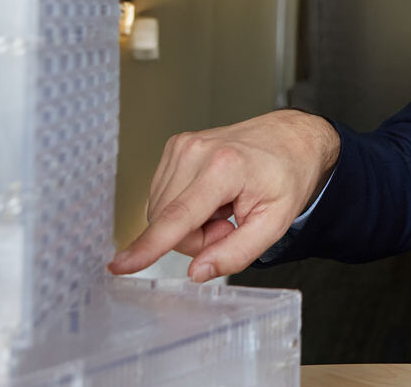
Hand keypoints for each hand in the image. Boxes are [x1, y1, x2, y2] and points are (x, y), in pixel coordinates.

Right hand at [107, 109, 338, 280]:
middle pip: (168, 223)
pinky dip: (185, 207)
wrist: (290, 139)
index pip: (178, 217)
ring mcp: (182, 146)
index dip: (148, 247)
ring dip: (190, 223)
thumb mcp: (275, 223)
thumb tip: (197, 272)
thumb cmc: (287, 175)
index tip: (120, 265)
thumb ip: (235, 253)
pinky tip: (212, 195)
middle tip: (229, 223)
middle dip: (196, 238)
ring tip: (224, 206)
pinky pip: (163, 198)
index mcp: (224, 168)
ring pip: (161, 213)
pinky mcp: (174, 147)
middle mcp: (196, 151)